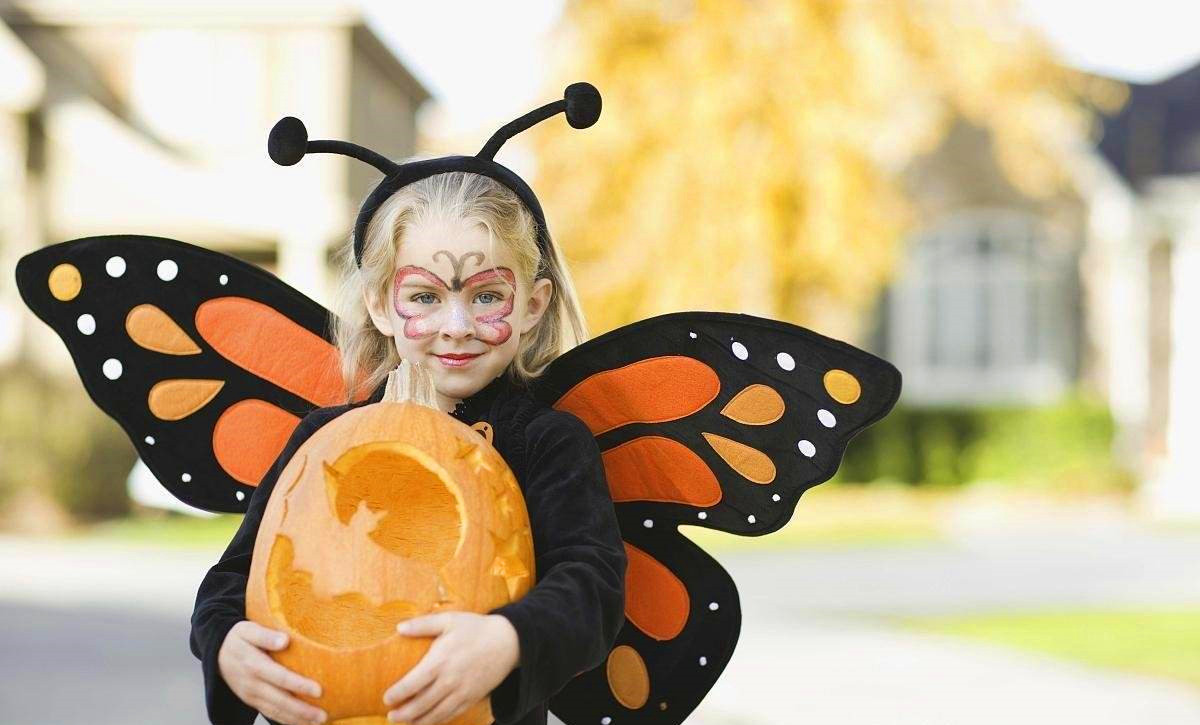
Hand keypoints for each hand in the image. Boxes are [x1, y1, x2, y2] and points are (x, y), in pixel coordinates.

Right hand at [217, 620, 325, 724]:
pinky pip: (270, 713)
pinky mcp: (252, 701)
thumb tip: (284, 640)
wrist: (217, 653)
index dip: (299, 685)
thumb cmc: (239, 639)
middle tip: (323, 716)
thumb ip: (265, 635)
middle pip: (280, 700)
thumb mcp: (248, 630)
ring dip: (297, 719)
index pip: (280, 677)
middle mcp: (253, 684)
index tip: (319, 691)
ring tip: (319, 722)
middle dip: (302, 710)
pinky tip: (303, 723)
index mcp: (254, 665)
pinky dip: (287, 720)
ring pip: (276, 711)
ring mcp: (252, 696)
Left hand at [383, 612, 519, 724]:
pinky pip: (452, 715)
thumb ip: (423, 624)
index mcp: (440, 661)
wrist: (508, 642)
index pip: (412, 684)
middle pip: (421, 704)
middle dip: (404, 714)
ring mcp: (462, 692)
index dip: (397, 694)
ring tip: (406, 723)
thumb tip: (399, 627)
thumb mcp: (449, 620)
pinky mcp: (472, 698)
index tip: (386, 699)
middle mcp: (450, 681)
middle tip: (391, 717)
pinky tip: (429, 722)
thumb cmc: (476, 628)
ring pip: (436, 715)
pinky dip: (438, 721)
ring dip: (419, 722)